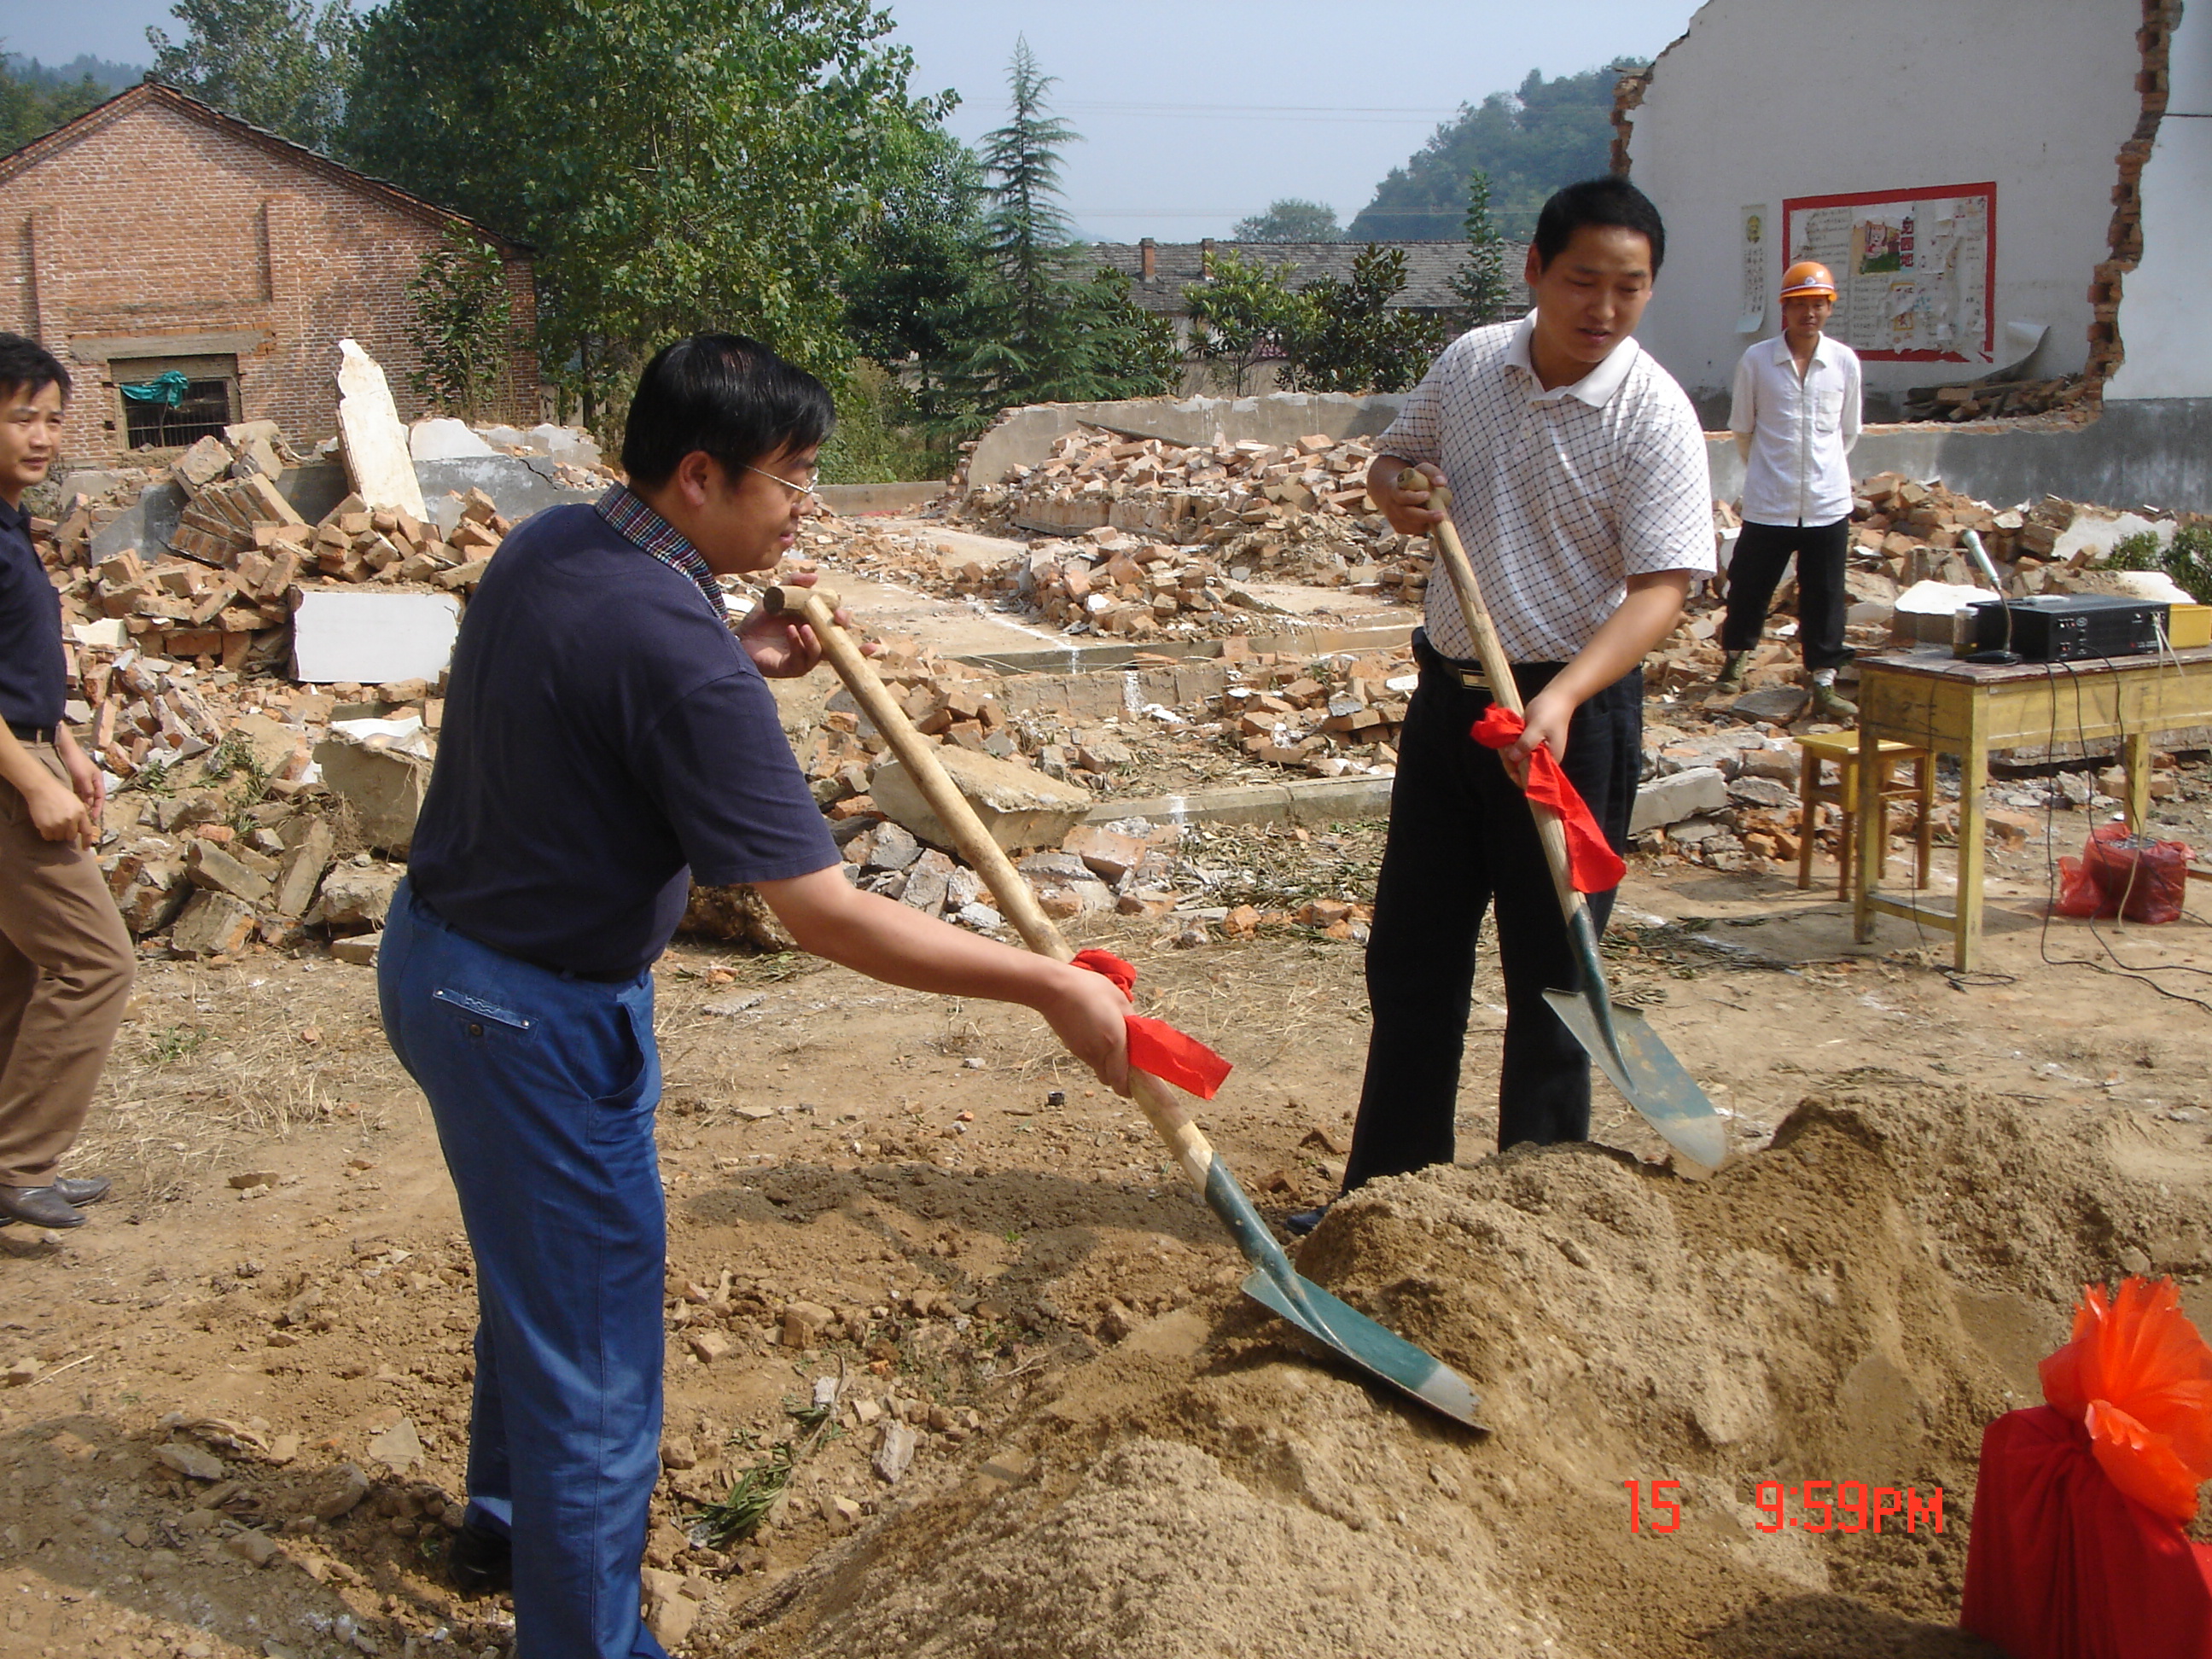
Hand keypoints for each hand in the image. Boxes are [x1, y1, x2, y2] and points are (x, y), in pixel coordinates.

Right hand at [24, 772, 92, 848]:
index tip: (86, 848)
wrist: (42, 789)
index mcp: (80, 813)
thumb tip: (80, 831)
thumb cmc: (59, 794)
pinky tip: (46, 824)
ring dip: (56, 833)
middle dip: (67, 833)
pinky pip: (48, 837)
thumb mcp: (76, 803)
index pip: (87, 831)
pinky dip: (47, 833)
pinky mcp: (46, 826)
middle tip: (61, 825)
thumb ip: (80, 816)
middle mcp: (71, 820)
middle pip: (71, 837)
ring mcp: (58, 824)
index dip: (87, 841)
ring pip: (59, 838)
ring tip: (52, 822)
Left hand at [57, 730, 104, 820]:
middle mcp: (92, 781)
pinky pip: (77, 793)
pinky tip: (72, 805)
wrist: (65, 750)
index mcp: (98, 780)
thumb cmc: (77, 762)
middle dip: (91, 808)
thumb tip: (89, 803)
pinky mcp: (75, 780)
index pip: (101, 797)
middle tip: (86, 818)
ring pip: (85, 796)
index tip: (94, 818)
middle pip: (93, 798)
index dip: (98, 808)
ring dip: (83, 804)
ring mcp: (83, 781)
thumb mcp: (84, 777)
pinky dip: (76, 799)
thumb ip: (88, 790)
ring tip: (78, 814)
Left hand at [736, 568, 878, 675]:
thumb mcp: (777, 594)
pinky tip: (790, 631)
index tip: (839, 610)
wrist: (741, 636)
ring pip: (822, 652)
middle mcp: (815, 642)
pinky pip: (801, 659)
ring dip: (815, 638)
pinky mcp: (793, 667)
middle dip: (842, 630)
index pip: (837, 623)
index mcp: (816, 625)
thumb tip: (815, 577)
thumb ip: (793, 581)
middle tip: (836, 618)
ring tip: (804, 626)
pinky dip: (797, 643)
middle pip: (839, 640)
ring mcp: (805, 657)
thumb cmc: (762, 618)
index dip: (843, 617)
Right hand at [1042, 962, 1132, 1096]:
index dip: (1130, 1087)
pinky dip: (1094, 1053)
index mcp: (1114, 1042)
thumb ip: (1131, 1019)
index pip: (1121, 1080)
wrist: (1053, 988)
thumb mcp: (1119, 999)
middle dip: (1119, 1076)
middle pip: (1109, 1079)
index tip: (1137, 1083)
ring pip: (1098, 1068)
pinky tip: (1093, 1032)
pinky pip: (1088, 1058)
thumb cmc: (1088, 989)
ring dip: (1106, 1062)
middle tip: (1126, 1059)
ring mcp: (1081, 1052)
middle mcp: (1097, 1053)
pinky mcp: (1070, 1048)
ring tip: (1109, 1038)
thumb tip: (1137, 1032)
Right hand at [1370, 460, 1447, 537]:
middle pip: (1406, 514)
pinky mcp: (1399, 527)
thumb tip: (1442, 482)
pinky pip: (1411, 531)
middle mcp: (1392, 505)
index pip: (1401, 496)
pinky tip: (1430, 521)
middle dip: (1424, 516)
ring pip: (1409, 525)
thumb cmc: (1413, 480)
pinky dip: (1422, 528)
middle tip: (1441, 515)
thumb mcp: (1421, 471)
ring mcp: (1394, 518)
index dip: (1414, 497)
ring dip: (1425, 524)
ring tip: (1439, 518)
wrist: (1395, 491)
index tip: (1428, 494)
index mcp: (1394, 490)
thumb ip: (1432, 473)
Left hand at [1502, 685, 1576, 787]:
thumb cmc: (1550, 712)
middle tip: (1504, 747)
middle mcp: (1544, 759)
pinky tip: (1505, 738)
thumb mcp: (1538, 727)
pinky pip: (1517, 750)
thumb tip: (1513, 757)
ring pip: (1518, 760)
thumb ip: (1526, 744)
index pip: (1534, 778)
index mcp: (1551, 760)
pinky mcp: (1531, 743)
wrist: (1556, 696)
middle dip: (1511, 762)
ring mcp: (1537, 751)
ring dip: (1508, 753)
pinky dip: (1510, 746)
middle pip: (1523, 770)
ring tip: (1503, 741)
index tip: (1509, 764)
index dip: (1520, 776)